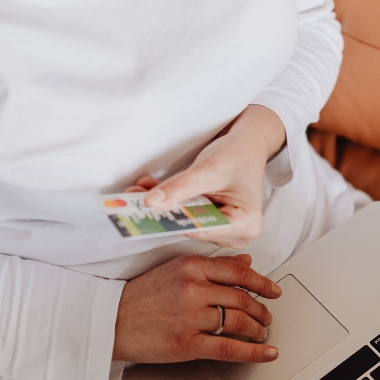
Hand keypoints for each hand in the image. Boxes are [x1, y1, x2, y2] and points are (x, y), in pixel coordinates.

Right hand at [112, 254, 281, 362]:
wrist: (110, 321)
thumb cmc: (141, 296)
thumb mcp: (175, 269)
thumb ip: (213, 265)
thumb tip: (246, 262)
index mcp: (191, 266)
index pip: (237, 271)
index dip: (262, 282)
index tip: (274, 290)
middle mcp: (193, 288)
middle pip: (242, 298)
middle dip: (261, 310)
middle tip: (267, 317)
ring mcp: (191, 316)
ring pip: (239, 321)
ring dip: (258, 329)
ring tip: (262, 333)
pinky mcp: (187, 344)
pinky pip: (230, 348)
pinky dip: (253, 352)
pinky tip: (266, 352)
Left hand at [137, 105, 285, 248]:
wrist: (245, 145)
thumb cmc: (237, 154)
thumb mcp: (208, 168)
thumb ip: (180, 187)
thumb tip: (151, 204)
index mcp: (245, 224)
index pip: (199, 229)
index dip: (170, 219)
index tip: (143, 210)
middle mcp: (238, 235)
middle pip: (191, 228)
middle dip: (163, 211)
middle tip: (133, 196)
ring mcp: (226, 232)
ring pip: (185, 223)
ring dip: (163, 205)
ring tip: (140, 189)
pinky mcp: (214, 224)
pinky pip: (186, 217)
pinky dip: (170, 203)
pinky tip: (152, 189)